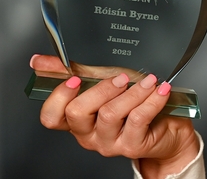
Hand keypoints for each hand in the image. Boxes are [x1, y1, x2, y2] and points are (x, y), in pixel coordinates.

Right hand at [32, 54, 199, 178]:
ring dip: (132, 91)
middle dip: (101, 89)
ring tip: (148, 81)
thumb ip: (74, 71)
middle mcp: (89, 135)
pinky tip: (160, 90)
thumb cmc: (132, 103)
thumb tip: (39, 61)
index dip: (59, 97)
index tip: (74, 79)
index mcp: (76, 120)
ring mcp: (109, 143)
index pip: (51, 117)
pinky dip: (151, 99)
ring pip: (110, 114)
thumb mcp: (103, 81)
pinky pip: (138, 118)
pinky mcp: (132, 146)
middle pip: (78, 113)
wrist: (167, 125)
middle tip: (122, 78)